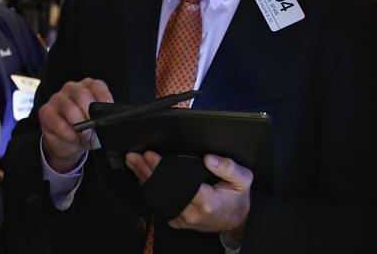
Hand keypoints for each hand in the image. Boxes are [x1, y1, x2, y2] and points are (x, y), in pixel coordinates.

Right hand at [38, 77, 112, 172]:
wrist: (67, 143)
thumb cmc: (86, 129)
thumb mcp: (98, 123)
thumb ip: (104, 118)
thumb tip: (109, 122)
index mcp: (88, 87)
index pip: (97, 86)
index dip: (104, 100)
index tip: (108, 114)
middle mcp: (72, 88)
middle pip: (82, 95)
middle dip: (91, 116)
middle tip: (94, 129)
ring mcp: (57, 98)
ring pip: (70, 109)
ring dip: (80, 126)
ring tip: (84, 136)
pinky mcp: (46, 111)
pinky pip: (58, 123)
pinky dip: (68, 134)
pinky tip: (72, 137)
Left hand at [125, 151, 251, 238]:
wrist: (237, 221)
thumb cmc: (238, 198)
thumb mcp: (242, 179)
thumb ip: (227, 167)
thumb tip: (209, 158)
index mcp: (206, 202)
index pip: (178, 182)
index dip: (161, 168)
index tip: (150, 155)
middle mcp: (191, 213)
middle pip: (163, 190)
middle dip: (146, 171)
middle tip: (134, 157)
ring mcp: (183, 219)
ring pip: (159, 198)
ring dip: (145, 179)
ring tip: (134, 163)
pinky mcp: (178, 221)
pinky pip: (161, 204)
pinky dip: (151, 190)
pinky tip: (143, 177)